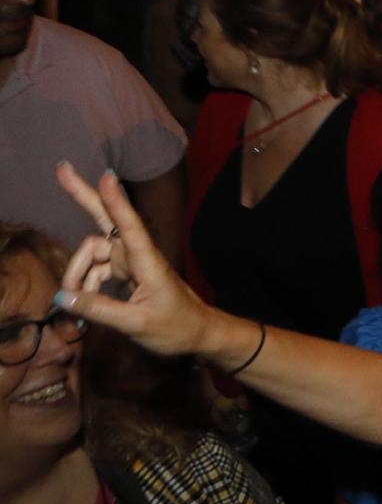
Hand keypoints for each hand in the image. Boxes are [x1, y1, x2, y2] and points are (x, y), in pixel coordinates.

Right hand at [52, 165, 221, 358]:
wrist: (198, 334)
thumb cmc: (175, 327)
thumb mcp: (136, 324)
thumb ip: (98, 309)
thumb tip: (62, 297)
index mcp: (147, 260)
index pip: (129, 225)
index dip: (116, 201)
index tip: (106, 175)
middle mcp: (137, 254)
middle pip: (106, 219)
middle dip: (83, 195)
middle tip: (61, 169)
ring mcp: (131, 261)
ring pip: (93, 253)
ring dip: (76, 274)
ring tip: (72, 305)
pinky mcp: (126, 272)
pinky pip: (96, 270)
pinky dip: (85, 285)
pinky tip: (80, 306)